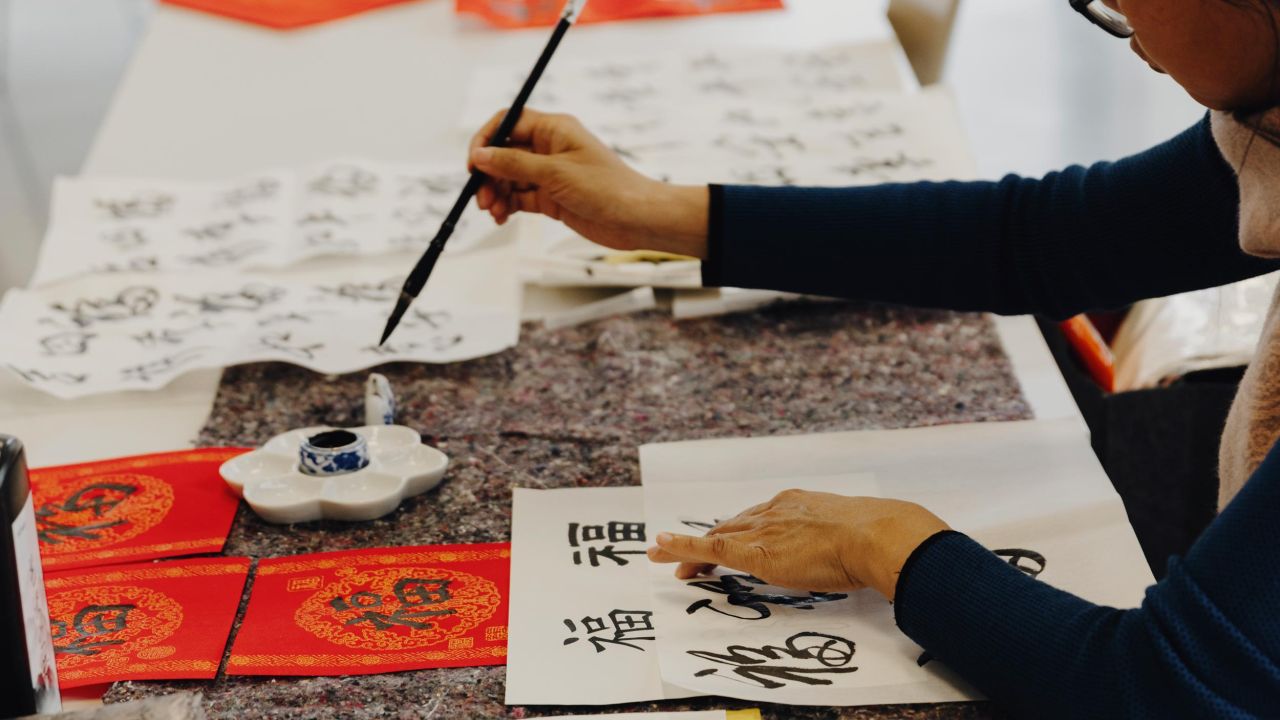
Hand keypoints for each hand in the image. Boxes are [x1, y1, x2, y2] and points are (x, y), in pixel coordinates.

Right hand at [468, 108, 708, 257]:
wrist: (636, 219)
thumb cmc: (606, 188)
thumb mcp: (555, 173)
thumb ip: (514, 163)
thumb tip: (481, 155)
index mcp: (554, 129)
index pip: (508, 122)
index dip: (486, 140)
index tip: (473, 164)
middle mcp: (550, 148)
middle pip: (504, 153)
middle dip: (488, 174)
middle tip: (481, 198)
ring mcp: (550, 174)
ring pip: (509, 178)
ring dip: (496, 193)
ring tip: (493, 213)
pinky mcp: (552, 197)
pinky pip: (520, 197)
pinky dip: (508, 206)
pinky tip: (502, 218)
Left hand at [647, 489, 950, 600]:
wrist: (877, 534)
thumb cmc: (877, 539)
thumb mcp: (852, 534)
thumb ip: (840, 541)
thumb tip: (852, 556)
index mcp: (797, 504)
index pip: (758, 519)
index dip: (737, 531)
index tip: (725, 542)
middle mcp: (775, 511)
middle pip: (732, 525)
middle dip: (706, 540)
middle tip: (680, 553)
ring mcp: (764, 528)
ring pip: (717, 535)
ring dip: (688, 547)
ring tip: (662, 556)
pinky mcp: (756, 551)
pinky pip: (711, 547)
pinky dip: (684, 547)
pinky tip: (662, 550)